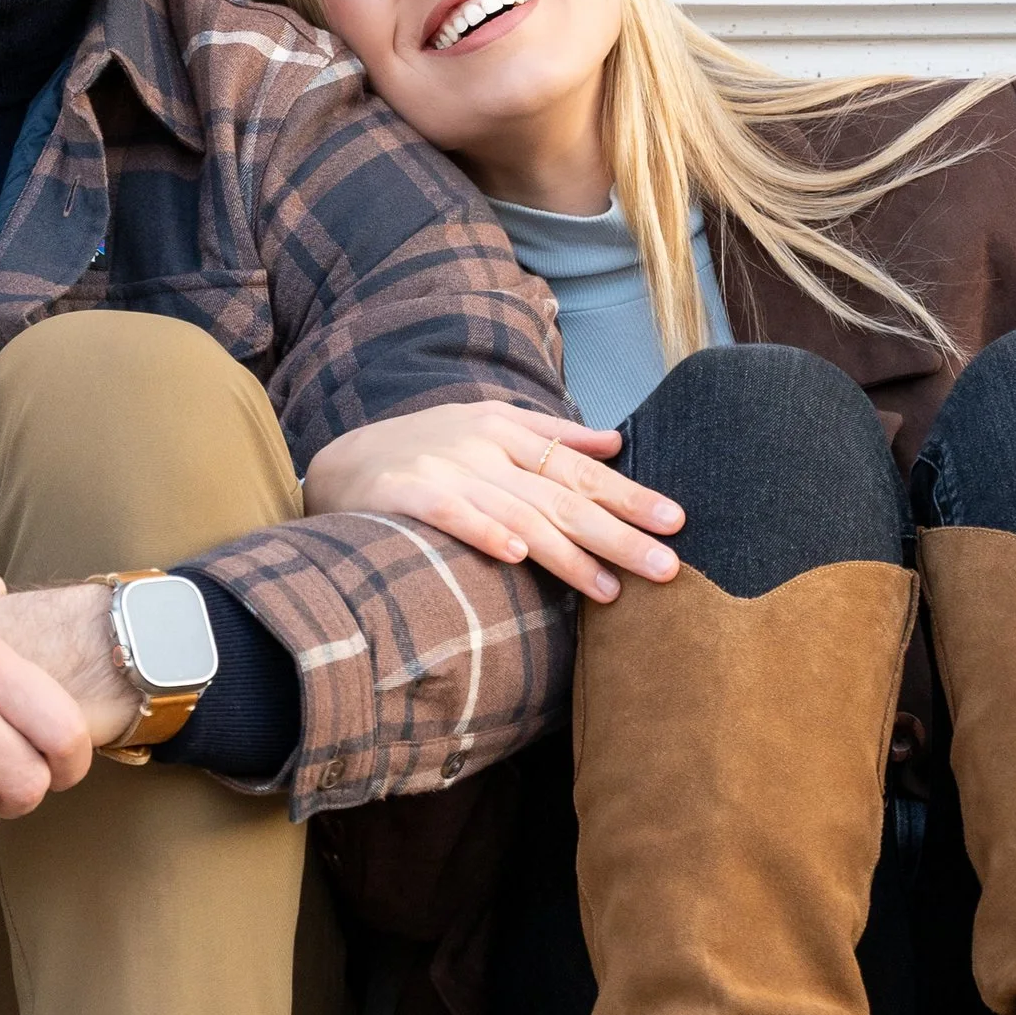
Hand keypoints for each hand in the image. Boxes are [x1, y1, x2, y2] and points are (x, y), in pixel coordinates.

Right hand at [301, 399, 681, 601]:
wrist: (339, 462)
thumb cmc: (426, 449)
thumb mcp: (489, 426)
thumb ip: (553, 435)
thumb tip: (616, 441)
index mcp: (508, 431)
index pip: (581, 469)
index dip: (630, 495)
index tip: (676, 521)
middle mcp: (483, 448)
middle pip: (562, 497)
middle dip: (619, 532)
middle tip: (667, 566)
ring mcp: (446, 469)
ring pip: (520, 515)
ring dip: (567, 554)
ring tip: (610, 589)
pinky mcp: (407, 493)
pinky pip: (453, 514)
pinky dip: (484, 532)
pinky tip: (517, 557)